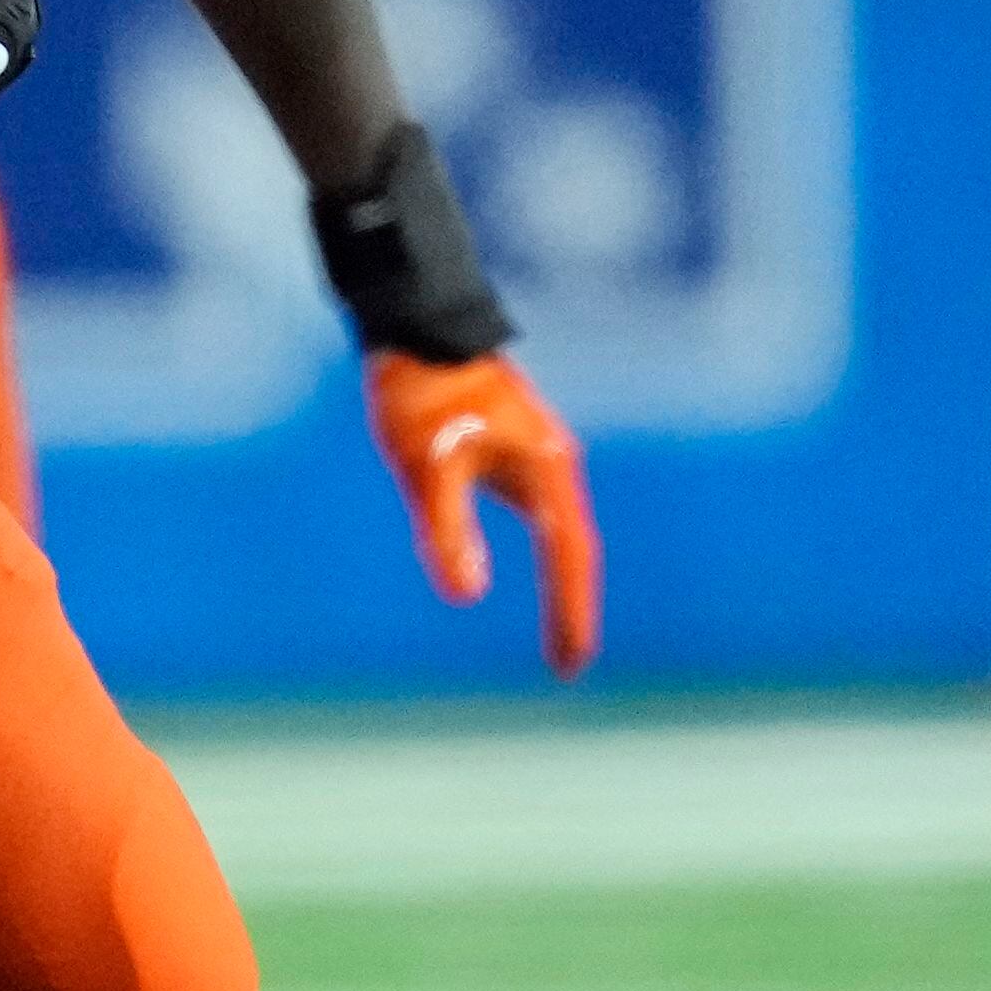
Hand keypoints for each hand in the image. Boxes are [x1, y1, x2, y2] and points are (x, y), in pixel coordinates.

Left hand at [366, 351, 600, 678]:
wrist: (416, 324)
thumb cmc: (421, 392)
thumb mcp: (426, 468)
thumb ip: (448, 530)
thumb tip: (468, 595)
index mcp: (544, 470)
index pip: (568, 557)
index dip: (570, 613)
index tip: (569, 665)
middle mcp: (552, 465)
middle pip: (574, 550)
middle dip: (572, 607)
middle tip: (568, 664)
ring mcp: (537, 456)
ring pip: (560, 533)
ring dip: (564, 582)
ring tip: (562, 631)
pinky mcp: (516, 448)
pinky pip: (542, 516)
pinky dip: (547, 553)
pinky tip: (533, 568)